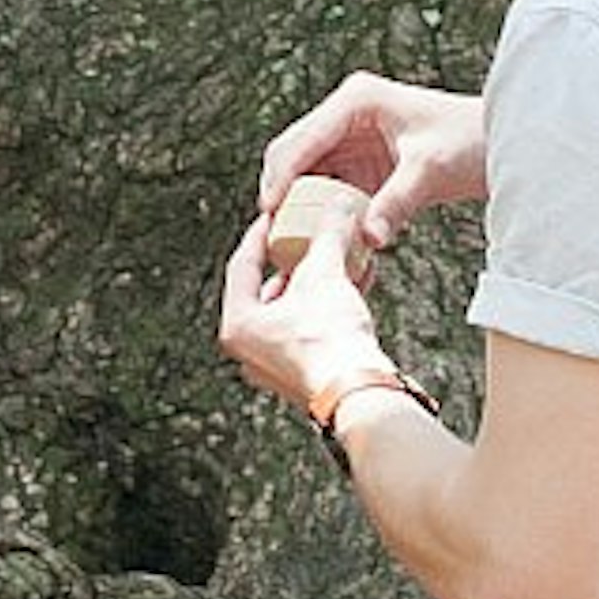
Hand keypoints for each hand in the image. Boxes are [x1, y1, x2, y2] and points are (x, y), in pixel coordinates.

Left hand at [218, 206, 383, 423]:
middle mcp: (250, 351)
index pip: (242, 266)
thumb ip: (329, 235)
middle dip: (294, 260)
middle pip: (269, 290)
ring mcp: (276, 368)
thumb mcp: (325, 273)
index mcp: (238, 325)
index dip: (260, 234)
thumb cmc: (330, 337)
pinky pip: (312, 331)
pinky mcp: (305, 377)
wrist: (360, 393)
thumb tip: (339, 205)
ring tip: (338, 258)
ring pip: (294, 312)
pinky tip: (355, 285)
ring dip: (317, 283)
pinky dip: (328, 307)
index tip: (275, 214)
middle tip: (307, 236)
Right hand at [255, 66, 483, 260]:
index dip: (280, 175)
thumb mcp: (430, 171)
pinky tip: (316, 240)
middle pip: (293, 154)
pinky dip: (319, 213)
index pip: (302, 138)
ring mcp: (351, 139)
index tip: (268, 211)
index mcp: (356, 100)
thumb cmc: (470, 143)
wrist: (500, 145)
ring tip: (287, 244)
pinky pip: (326, 190)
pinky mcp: (361, 164)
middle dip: (280, 192)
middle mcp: (346, 115)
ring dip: (296, 206)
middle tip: (271, 235)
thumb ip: (396, 203)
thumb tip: (367, 240)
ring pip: (305, 175)